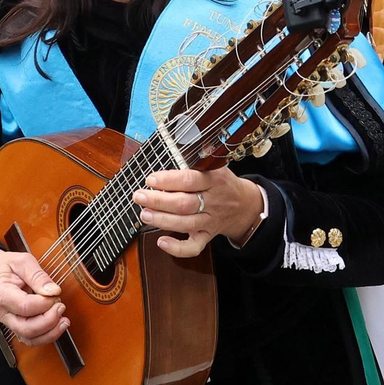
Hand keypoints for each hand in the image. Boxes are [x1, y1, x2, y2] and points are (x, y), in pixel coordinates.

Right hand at [0, 249, 68, 346]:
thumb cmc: (8, 266)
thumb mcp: (23, 261)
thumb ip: (38, 276)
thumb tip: (53, 291)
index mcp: (0, 294)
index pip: (24, 307)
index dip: (44, 304)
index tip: (55, 294)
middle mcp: (1, 312)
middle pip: (26, 328)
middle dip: (49, 320)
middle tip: (61, 306)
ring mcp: (7, 322)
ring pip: (29, 338)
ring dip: (51, 332)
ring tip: (63, 319)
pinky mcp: (16, 326)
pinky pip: (31, 338)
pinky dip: (47, 335)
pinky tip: (58, 324)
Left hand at [131, 167, 264, 257]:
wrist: (244, 206)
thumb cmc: (223, 183)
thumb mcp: (217, 165)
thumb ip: (200, 156)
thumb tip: (188, 136)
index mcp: (215, 180)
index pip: (191, 180)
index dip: (169, 180)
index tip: (151, 179)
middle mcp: (213, 201)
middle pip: (184, 204)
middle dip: (159, 201)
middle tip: (139, 196)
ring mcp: (210, 221)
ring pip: (186, 224)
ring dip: (162, 220)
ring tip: (144, 214)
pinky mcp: (207, 236)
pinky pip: (194, 247)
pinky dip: (177, 248)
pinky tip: (161, 242)